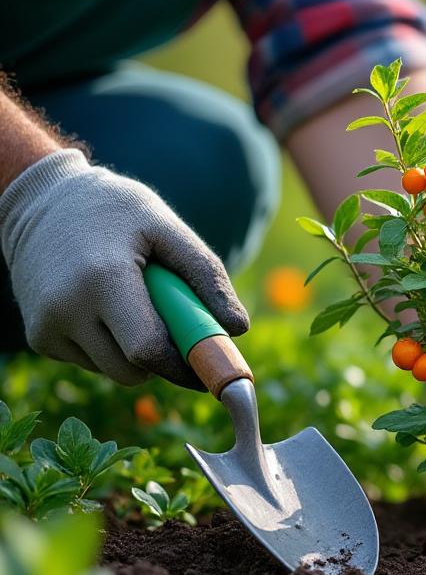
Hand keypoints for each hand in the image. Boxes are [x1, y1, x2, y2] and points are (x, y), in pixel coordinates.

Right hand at [0, 149, 247, 387]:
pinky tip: (106, 309)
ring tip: (137, 305)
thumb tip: (239, 328)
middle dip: (164, 361)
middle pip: (131, 371)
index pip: (147, 349)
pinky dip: (111, 346)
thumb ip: (206, 275)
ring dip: (137, 354)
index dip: (184, 366)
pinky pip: (91, 362)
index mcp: (102, 278)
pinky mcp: (38, 336)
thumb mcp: (166, 227)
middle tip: (178, 329)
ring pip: (113, 371)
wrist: (43, 202)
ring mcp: (46, 326)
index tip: (210, 372)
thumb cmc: (117, 212)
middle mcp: (66, 308)